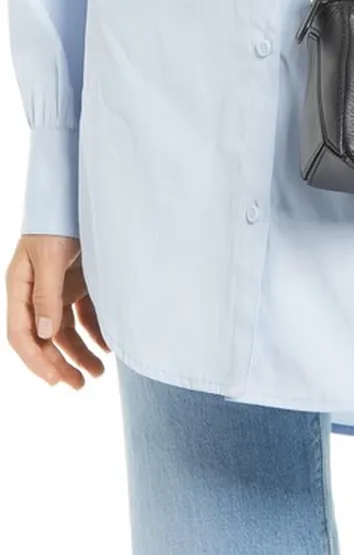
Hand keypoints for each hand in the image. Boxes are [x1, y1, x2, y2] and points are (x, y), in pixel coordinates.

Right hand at [5, 235, 110, 388]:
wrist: (77, 195)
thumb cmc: (57, 222)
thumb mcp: (50, 257)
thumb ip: (47, 296)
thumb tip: (45, 336)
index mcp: (20, 288)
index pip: (21, 335)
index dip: (37, 360)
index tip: (55, 380)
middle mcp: (36, 292)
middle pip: (44, 338)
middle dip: (61, 363)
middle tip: (80, 385)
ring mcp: (57, 288)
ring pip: (65, 331)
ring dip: (80, 352)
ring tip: (98, 372)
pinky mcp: (76, 282)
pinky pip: (83, 314)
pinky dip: (94, 331)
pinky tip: (107, 345)